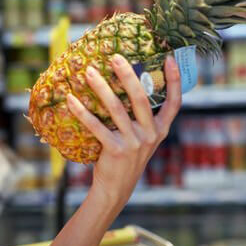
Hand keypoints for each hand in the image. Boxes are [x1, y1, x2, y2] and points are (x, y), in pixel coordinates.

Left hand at [67, 53, 181, 209]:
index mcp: (160, 130)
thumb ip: (141, 119)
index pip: (175, 103)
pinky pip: (96, 126)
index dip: (175, 80)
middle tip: (115, 57)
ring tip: (88, 72)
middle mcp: (151, 135)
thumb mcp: (141, 139)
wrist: (116, 188)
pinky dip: (82, 111)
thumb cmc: (126, 157)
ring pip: (116, 109)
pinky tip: (70, 99)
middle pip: (141, 98)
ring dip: (101, 87)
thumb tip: (127, 85)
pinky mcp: (115, 150)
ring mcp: (134, 143)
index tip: (169, 58)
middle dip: (128, 75)